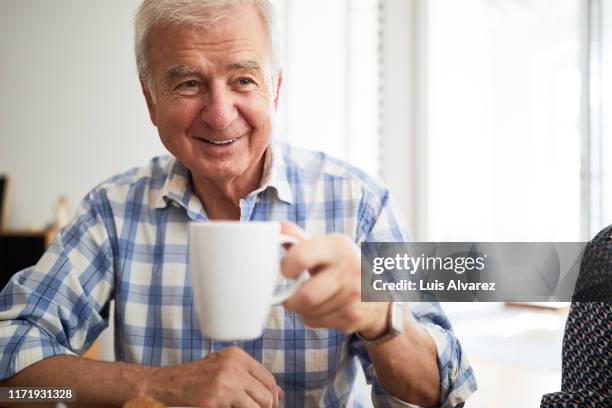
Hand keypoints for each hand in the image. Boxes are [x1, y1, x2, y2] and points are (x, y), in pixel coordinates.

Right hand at [143, 346, 281, 406]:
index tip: (271, 404)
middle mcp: (233, 366)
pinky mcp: (217, 399)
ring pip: (257, 405)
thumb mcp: (225, 368)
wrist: (170, 383)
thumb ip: (250, 377)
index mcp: (237, 355)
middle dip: (267, 407)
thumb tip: (278, 393)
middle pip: (265, 393)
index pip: (267, 377)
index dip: (273, 394)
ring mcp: (225, 382)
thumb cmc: (198, 377)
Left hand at [280, 221, 387, 336]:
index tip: (287, 270)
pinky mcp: (353, 316)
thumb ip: (300, 239)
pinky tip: (322, 307)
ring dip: (302, 309)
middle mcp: (350, 268)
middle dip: (291, 300)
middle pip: (305, 296)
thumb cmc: (342, 266)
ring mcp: (354, 294)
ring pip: (308, 312)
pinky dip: (312, 317)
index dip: (286, 267)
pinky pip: (317, 322)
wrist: (378, 292)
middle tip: (290, 296)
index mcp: (339, 246)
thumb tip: (278, 227)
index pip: (300, 257)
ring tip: (310, 299)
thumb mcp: (326, 248)